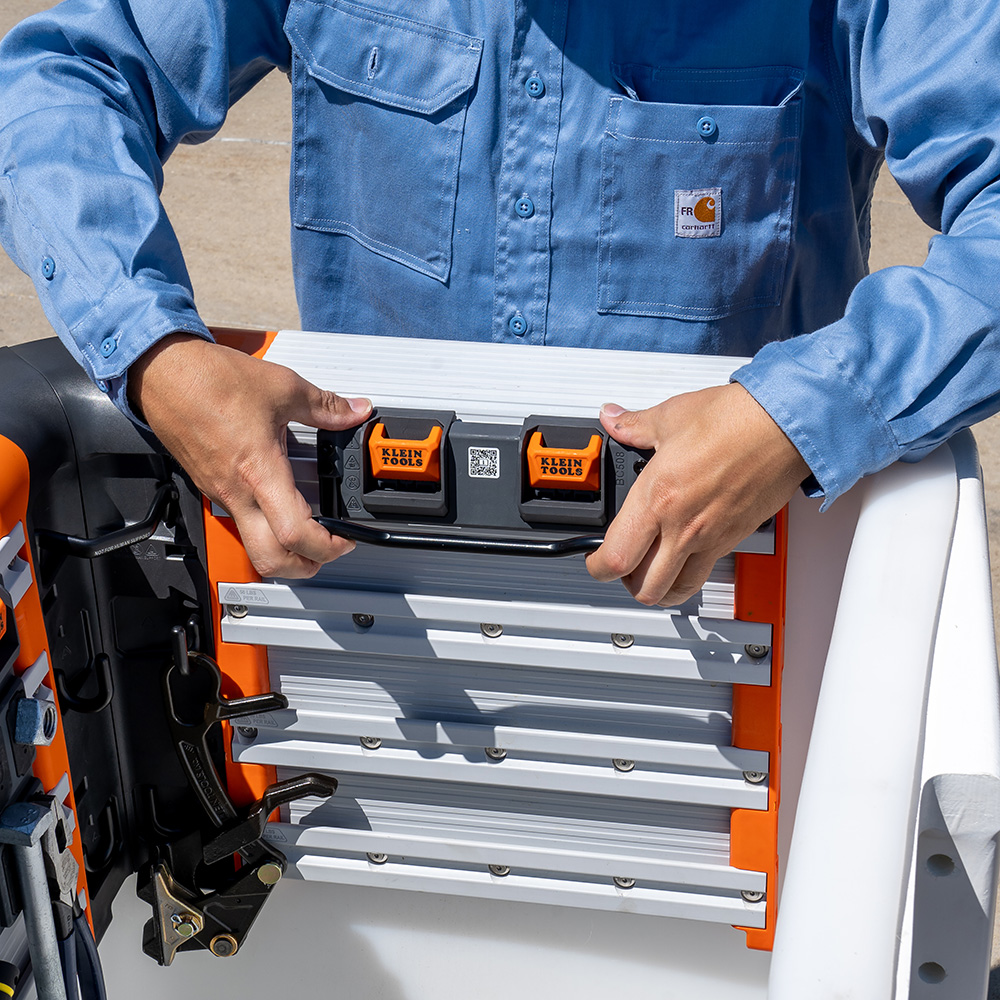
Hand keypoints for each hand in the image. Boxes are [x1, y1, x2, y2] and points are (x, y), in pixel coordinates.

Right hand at [128, 333, 371, 577]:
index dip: (326, 547)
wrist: (162, 372)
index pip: (295, 533)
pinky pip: (238, 519)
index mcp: (259, 471)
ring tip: (306, 532)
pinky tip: (278, 502)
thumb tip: (355, 411)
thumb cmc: (210, 379)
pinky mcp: (209, 485)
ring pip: (252, 542)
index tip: (344, 541)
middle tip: (325, 555)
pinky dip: (262, 524)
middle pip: (269, 559)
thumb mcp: (282, 387)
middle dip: (302, 568)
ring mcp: (219, 493)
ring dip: (281, 549)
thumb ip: (326, 406)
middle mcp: (236, 491)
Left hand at [586, 383, 809, 605]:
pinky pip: (704, 572)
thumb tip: (614, 419)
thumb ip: (634, 425)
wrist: (786, 425)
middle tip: (621, 565)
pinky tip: (684, 553)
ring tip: (650, 568)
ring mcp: (711, 538)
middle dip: (625, 583)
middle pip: (644, 587)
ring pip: (676, 590)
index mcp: (657, 497)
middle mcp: (682, 526)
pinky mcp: (734, 539)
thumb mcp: (671, 417)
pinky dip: (688, 573)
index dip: (597, 567)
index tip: (594, 560)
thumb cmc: (736, 420)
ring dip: (658, 587)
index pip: (615, 557)